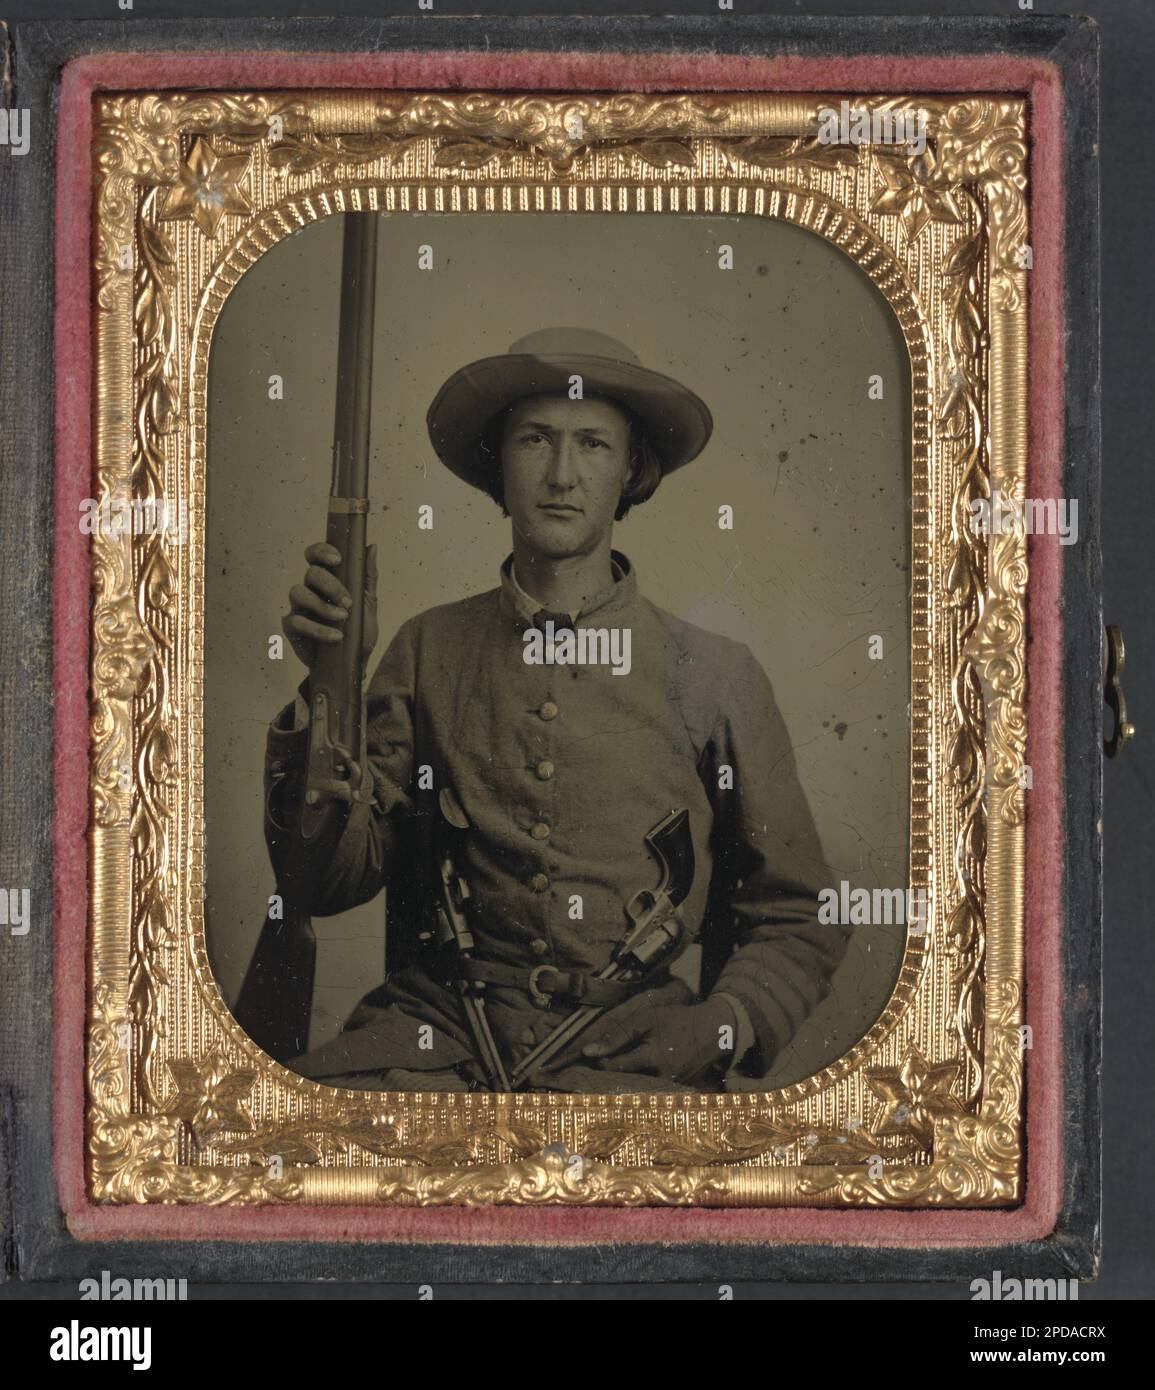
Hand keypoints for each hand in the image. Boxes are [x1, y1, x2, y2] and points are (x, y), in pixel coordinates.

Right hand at [282, 541, 377, 674]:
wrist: (352, 664)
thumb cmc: (357, 630)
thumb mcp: (368, 603)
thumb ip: (368, 576)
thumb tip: (371, 547)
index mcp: (326, 579)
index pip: (315, 555)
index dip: (322, 551)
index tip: (338, 560)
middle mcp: (309, 589)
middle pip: (311, 574)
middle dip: (331, 585)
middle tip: (348, 602)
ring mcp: (298, 608)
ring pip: (298, 593)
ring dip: (322, 605)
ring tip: (342, 618)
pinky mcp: (292, 628)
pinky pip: (296, 621)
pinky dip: (318, 629)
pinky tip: (335, 636)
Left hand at [577, 995, 737, 1083]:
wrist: (715, 1030)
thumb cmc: (678, 1020)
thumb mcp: (646, 1020)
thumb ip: (618, 1036)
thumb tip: (588, 1052)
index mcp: (651, 1059)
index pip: (615, 1068)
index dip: (601, 1062)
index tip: (590, 1058)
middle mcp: (661, 1079)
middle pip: (626, 1081)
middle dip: (612, 1074)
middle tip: (601, 1065)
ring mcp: (671, 1087)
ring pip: (639, 1086)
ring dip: (628, 1078)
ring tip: (622, 1067)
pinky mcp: (678, 1090)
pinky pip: (653, 1087)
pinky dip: (645, 1079)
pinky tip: (642, 1070)